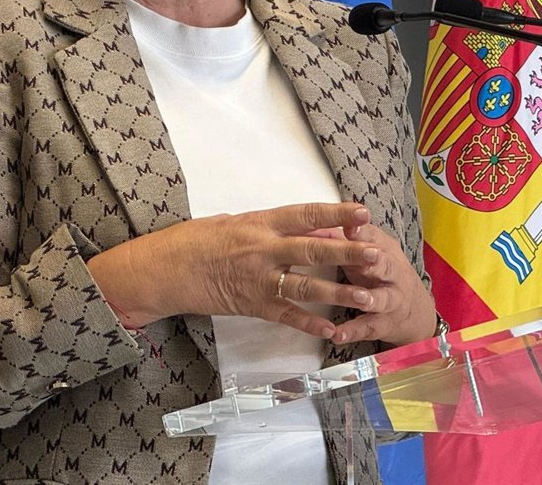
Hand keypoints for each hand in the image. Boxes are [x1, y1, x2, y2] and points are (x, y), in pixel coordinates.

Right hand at [88, 203, 382, 339]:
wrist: (165, 269)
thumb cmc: (197, 239)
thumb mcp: (234, 221)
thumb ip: (270, 225)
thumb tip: (304, 226)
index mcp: (261, 222)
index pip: (306, 214)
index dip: (337, 214)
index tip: (363, 212)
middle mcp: (263, 249)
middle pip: (313, 249)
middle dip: (347, 252)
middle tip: (376, 253)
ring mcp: (258, 278)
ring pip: (306, 286)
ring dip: (338, 292)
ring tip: (367, 296)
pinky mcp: (251, 304)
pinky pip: (286, 315)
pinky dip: (310, 322)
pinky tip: (331, 329)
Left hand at [325, 223, 435, 347]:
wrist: (415, 310)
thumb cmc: (379, 272)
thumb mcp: (367, 252)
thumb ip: (342, 239)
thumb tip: (309, 225)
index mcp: (384, 249)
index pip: (372, 236)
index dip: (361, 230)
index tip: (349, 225)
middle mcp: (391, 273)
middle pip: (384, 264)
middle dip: (374, 260)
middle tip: (367, 256)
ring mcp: (390, 299)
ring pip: (382, 298)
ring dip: (370, 298)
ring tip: (359, 298)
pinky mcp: (384, 324)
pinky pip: (369, 327)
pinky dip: (353, 331)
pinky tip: (337, 335)